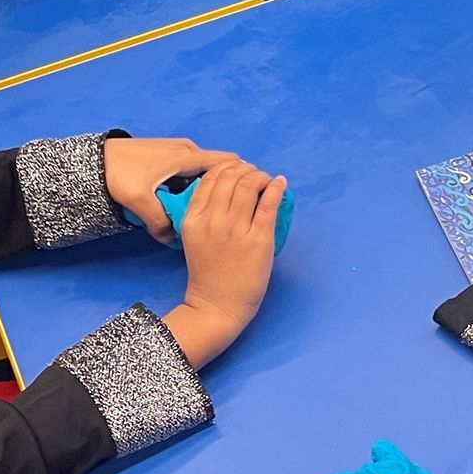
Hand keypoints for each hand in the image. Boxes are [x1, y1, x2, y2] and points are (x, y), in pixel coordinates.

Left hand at [102, 136, 239, 242]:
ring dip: (205, 187)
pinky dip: (191, 184)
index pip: (226, 162)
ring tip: (205, 210)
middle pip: (215, 168)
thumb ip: (159, 221)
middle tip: (225, 210)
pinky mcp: (165, 156)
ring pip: (200, 170)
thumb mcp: (139, 201)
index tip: (247, 196)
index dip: (240, 177)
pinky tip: (182, 201)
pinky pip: (188, 170)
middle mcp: (186, 150)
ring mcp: (175, 151)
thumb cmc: (120, 173)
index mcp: (187, 157)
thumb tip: (170, 239)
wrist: (96, 159)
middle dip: (223, 187)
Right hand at [162, 159, 286, 367]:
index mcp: (193, 219)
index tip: (238, 169)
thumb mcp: (194, 237)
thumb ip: (204, 212)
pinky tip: (280, 183)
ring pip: (249, 185)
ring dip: (261, 176)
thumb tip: (228, 185)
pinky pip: (269, 204)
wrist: (216, 306)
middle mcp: (213, 220)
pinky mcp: (258, 240)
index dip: (227, 167)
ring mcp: (236, 230)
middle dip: (245, 169)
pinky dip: (276, 188)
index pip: (210, 179)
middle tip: (254, 173)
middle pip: (231, 177)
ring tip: (266, 179)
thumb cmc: (207, 272)